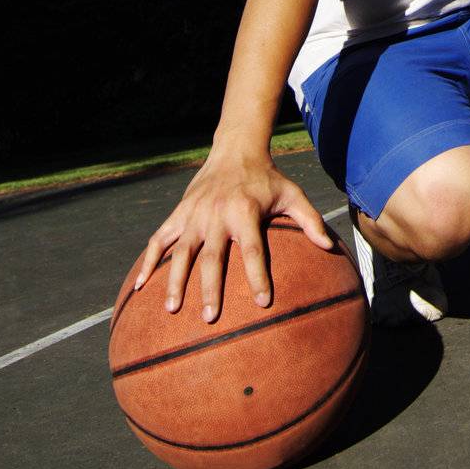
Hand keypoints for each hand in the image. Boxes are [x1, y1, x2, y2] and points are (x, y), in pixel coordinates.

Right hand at [134, 148, 334, 322]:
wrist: (235, 150)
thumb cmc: (267, 178)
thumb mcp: (292, 194)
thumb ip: (310, 221)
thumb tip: (329, 247)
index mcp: (245, 212)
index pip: (253, 250)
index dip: (259, 277)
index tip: (264, 302)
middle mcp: (217, 215)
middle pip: (212, 258)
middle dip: (210, 289)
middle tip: (210, 318)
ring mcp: (194, 215)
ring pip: (181, 252)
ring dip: (175, 281)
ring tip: (172, 310)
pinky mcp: (179, 214)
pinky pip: (159, 240)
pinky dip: (148, 262)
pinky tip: (139, 286)